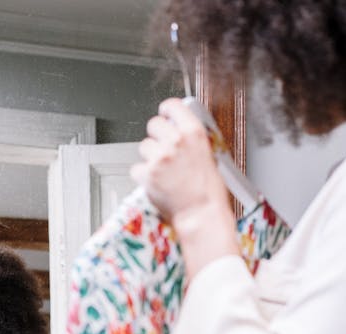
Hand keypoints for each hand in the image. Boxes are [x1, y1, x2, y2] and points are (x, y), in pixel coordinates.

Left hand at [131, 97, 228, 224]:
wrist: (201, 214)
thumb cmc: (209, 191)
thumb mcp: (209, 155)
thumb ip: (191, 140)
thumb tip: (179, 131)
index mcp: (193, 132)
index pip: (172, 106)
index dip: (166, 111)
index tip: (165, 116)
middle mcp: (175, 142)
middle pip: (153, 124)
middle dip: (157, 135)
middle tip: (163, 148)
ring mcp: (159, 158)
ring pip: (144, 146)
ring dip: (150, 156)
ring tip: (163, 171)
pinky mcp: (147, 175)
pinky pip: (136, 168)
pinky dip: (143, 176)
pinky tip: (156, 182)